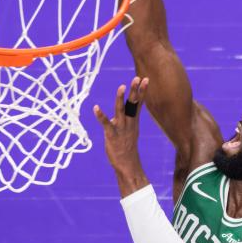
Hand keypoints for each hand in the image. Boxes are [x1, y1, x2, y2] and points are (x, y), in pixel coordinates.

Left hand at [94, 76, 149, 195]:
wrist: (127, 164)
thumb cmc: (126, 147)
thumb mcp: (128, 131)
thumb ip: (123, 121)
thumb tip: (116, 114)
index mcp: (134, 121)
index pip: (139, 103)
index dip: (141, 91)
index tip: (145, 79)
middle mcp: (129, 123)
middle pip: (133, 104)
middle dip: (135, 91)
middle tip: (137, 77)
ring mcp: (121, 129)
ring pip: (121, 111)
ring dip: (120, 99)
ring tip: (121, 87)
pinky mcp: (112, 135)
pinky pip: (106, 124)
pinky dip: (101, 116)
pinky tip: (96, 108)